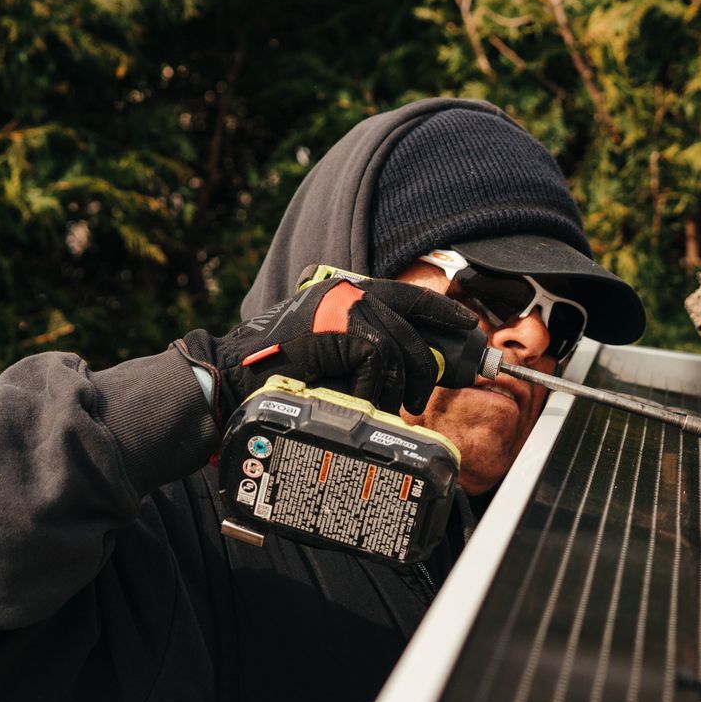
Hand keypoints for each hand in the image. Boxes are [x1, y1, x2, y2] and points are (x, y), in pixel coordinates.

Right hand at [207, 275, 478, 416]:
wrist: (233, 376)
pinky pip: (383, 362)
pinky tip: (357, 399)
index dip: (442, 311)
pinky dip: (375, 388)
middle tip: (419, 401)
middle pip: (415, 330)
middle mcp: (349, 292)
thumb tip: (415, 367)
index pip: (409, 295)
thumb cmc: (276, 372)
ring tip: (387, 410)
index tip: (467, 326)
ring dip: (397, 389)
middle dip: (428, 370)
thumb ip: (364, 347)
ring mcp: (347, 306)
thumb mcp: (328, 350)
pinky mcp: (345, 327)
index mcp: (345, 293)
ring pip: (403, 351)